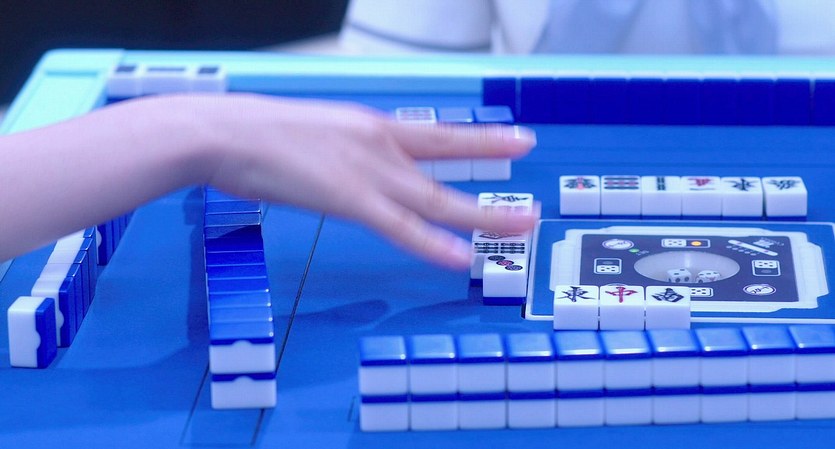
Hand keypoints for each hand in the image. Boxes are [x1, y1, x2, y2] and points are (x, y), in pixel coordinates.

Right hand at [193, 94, 538, 268]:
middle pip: (449, 160)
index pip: (436, 133)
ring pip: (438, 199)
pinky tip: (460, 256)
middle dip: (494, 167)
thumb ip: (342, 151)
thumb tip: (348, 165)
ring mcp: (368, 172)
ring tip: (522, 222)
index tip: (514, 139)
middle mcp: (379, 145)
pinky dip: (432, 245)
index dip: (479, 139)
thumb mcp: (314, 134)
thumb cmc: (256, 135)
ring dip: (484, 214)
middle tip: (532, 173)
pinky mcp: (350, 200)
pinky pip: (401, 228)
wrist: (224, 131)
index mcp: (370, 127)